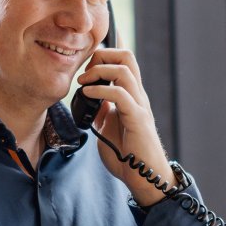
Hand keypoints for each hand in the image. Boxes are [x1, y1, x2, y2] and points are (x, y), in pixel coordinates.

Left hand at [75, 48, 172, 206]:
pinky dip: (100, 90)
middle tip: (85, 71)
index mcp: (131, 95)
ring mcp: (138, 105)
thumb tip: (89, 98)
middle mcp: (137, 95)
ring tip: (83, 83)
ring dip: (99, 71)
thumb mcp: (107, 125)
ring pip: (125, 69)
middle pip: (126, 56)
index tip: (86, 59)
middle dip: (103, 55)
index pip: (124, 61)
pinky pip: (121, 95)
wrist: (142, 175)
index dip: (108, 50)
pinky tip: (87, 95)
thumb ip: (102, 110)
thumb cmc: (126, 153)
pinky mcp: (137, 119)